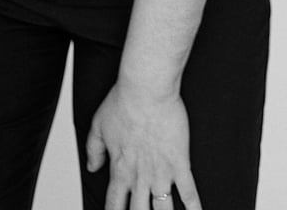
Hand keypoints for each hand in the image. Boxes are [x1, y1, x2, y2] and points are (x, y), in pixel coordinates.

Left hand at [86, 82, 201, 209]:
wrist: (146, 89)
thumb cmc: (123, 102)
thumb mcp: (99, 125)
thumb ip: (94, 150)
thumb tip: (92, 167)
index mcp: (120, 169)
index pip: (114, 205)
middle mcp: (140, 177)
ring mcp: (161, 173)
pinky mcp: (180, 164)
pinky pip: (189, 193)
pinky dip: (194, 208)